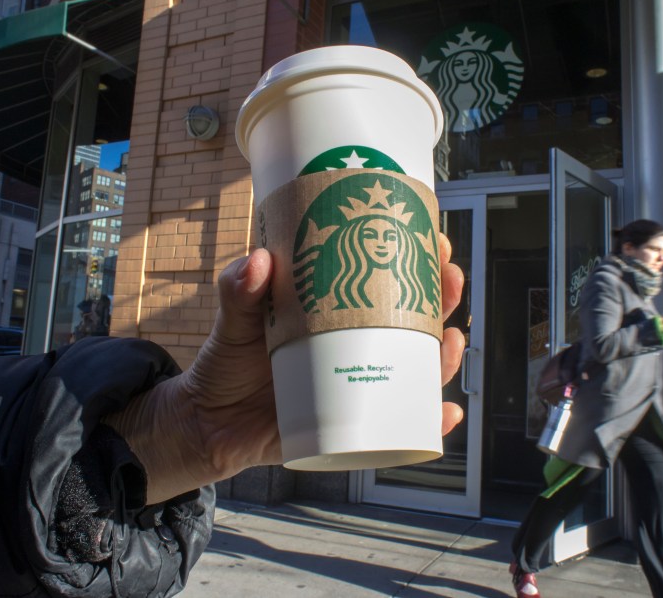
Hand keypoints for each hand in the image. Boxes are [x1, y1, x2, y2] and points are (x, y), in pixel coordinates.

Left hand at [106, 235, 465, 503]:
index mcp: (334, 312)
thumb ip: (238, 291)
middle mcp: (355, 346)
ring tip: (454, 341)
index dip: (415, 256)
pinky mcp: (354, 427)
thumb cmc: (224, 365)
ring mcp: (358, 386)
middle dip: (443, 298)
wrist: (207, 426)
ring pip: (417, 369)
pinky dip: (428, 422)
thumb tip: (258, 262)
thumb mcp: (232, 322)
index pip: (384, 278)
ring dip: (446, 356)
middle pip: (414, 319)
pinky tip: (444, 414)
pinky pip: (399, 426)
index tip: (431, 235)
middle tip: (451, 278)